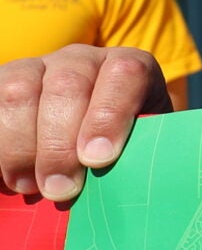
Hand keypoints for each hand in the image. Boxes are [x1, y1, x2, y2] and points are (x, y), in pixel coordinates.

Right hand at [0, 45, 171, 201]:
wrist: (83, 138)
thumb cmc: (119, 148)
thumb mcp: (140, 145)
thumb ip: (140, 152)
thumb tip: (136, 181)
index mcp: (128, 67)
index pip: (126, 73)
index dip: (110, 115)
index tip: (97, 159)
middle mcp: (81, 60)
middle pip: (67, 86)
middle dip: (60, 144)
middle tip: (60, 189)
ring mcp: (36, 67)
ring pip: (19, 91)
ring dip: (20, 146)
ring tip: (28, 186)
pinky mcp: (1, 83)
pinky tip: (4, 175)